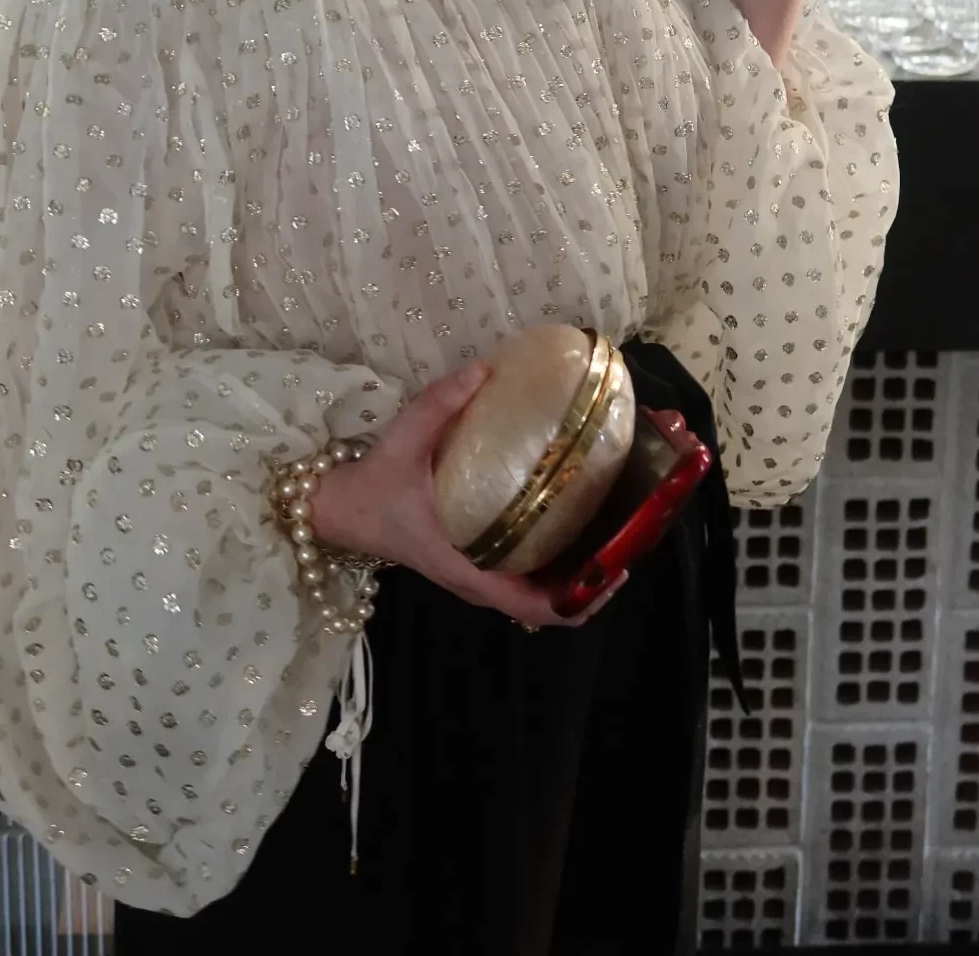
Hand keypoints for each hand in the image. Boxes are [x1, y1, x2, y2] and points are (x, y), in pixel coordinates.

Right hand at [307, 362, 625, 629]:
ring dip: (585, 565)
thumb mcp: (403, 440)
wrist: (343, 511)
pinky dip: (562, 553)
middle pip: (556, 600)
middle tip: (635, 529)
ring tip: (622, 518)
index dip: (584, 597)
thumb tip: (487, 369)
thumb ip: (439, 404)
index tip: (619, 567)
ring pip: (547, 587)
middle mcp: (485, 580)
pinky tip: (582, 512)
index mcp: (472, 569)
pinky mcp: (483, 558)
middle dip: (598, 575)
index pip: (539, 608)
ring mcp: (485, 573)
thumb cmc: (376, 485)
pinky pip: (533, 569)